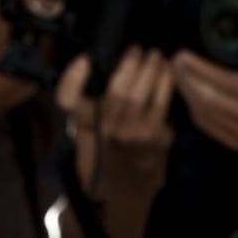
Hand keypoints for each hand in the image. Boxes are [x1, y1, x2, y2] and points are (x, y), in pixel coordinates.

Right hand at [57, 48, 173, 237]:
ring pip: (143, 96)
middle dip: (131, 65)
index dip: (73, 78)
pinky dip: (166, 86)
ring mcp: (132, 137)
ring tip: (157, 57)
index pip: (69, 100)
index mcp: (83, 126)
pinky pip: (162, 105)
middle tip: (138, 49)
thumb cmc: (102, 150)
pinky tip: (169, 74)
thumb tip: (88, 63)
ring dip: (153, 71)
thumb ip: (82, 100)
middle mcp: (105, 133)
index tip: (85, 60)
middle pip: (118, 92)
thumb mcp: (82, 127)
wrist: (124, 189)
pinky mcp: (156, 140)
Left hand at [172, 48, 237, 165]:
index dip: (201, 68)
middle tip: (174, 60)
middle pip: (209, 99)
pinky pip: (207, 126)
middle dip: (186, 78)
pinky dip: (193, 108)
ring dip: (185, 92)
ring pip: (204, 114)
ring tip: (176, 72)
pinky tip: (187, 91)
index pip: (227, 82)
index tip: (184, 53)